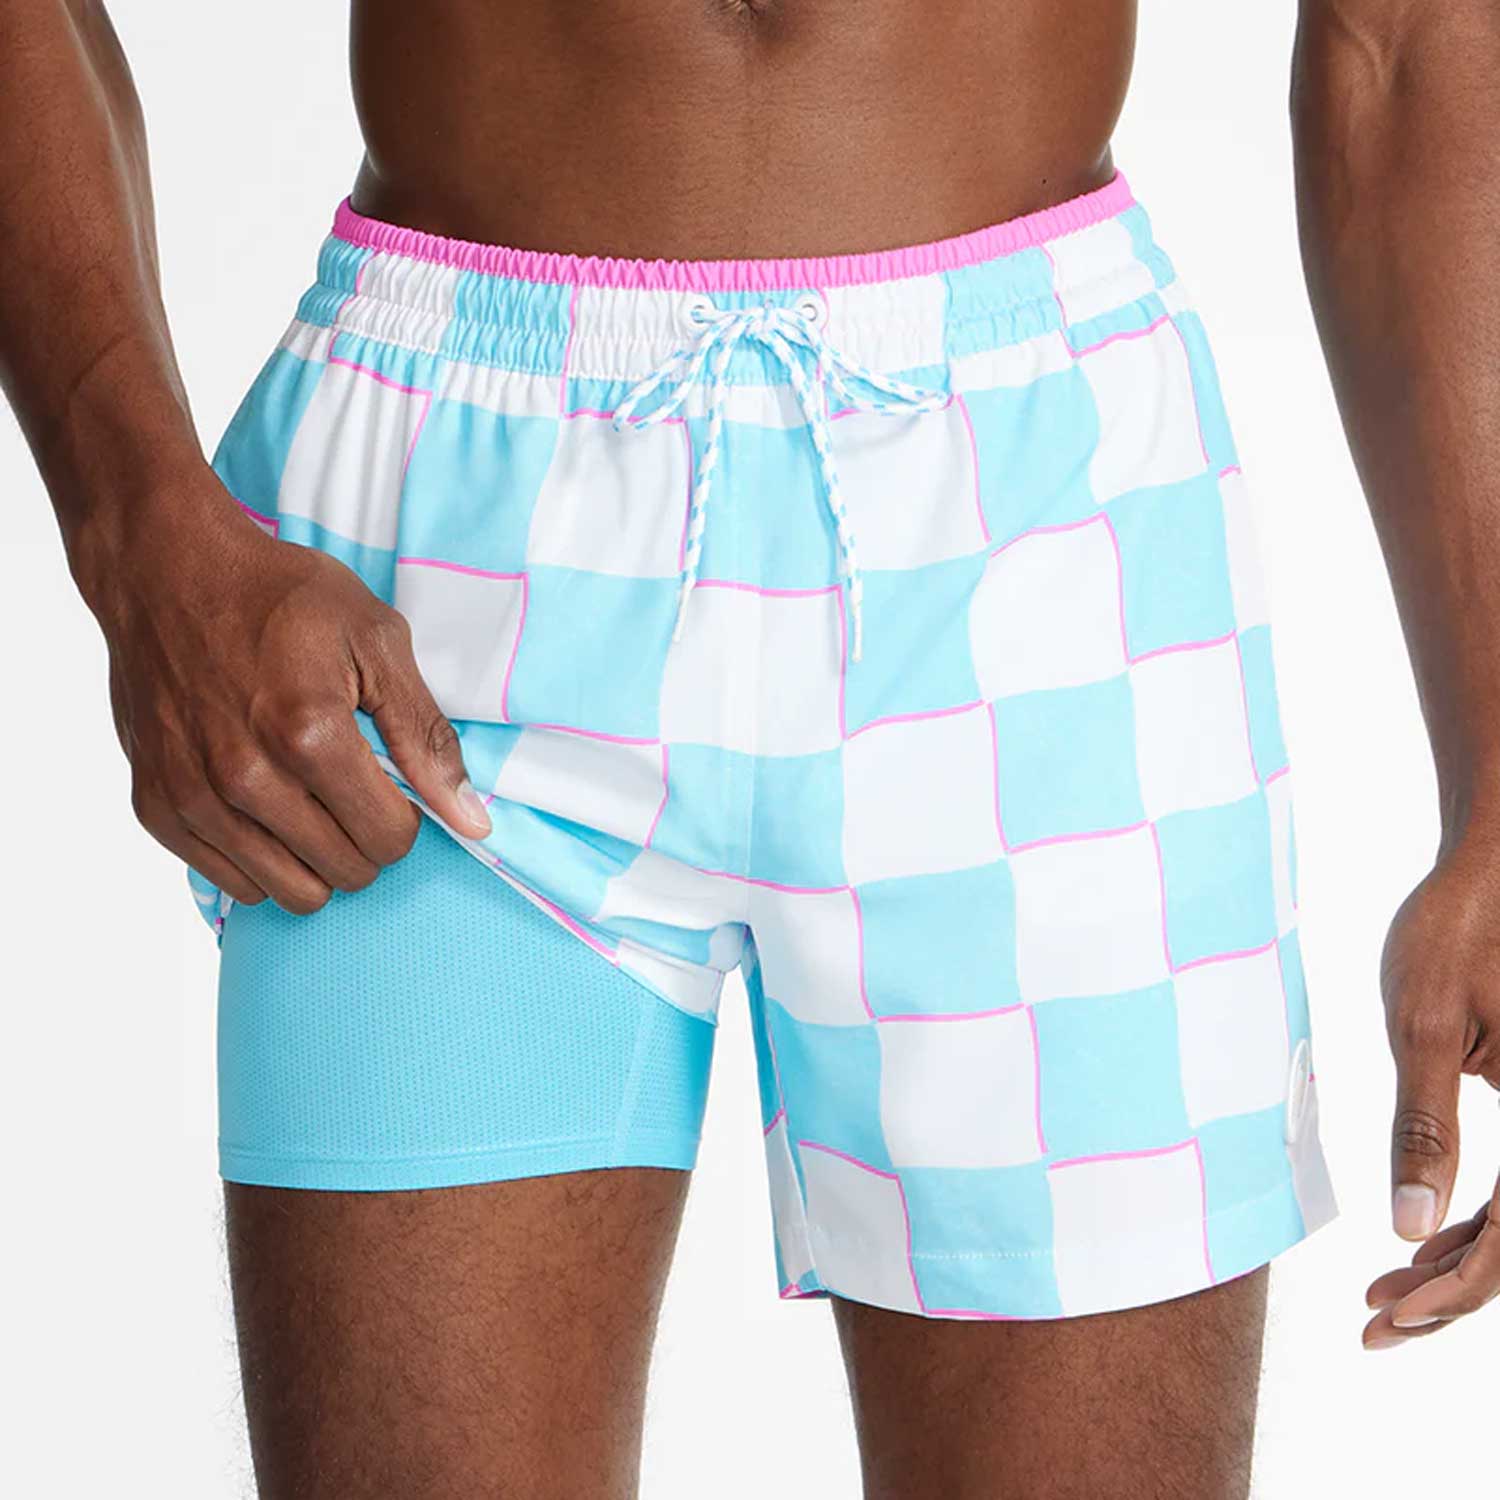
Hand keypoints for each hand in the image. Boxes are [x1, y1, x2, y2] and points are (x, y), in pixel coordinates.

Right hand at [81, 470, 490, 913]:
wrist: (166, 569)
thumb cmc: (280, 597)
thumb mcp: (376, 642)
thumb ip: (426, 736)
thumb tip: (472, 821)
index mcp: (309, 735)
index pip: (389, 839)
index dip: (407, 819)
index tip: (393, 785)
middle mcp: (245, 778)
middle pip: (346, 871)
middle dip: (366, 840)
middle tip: (355, 792)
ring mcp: (194, 797)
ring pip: (291, 893)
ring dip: (318, 860)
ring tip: (315, 805)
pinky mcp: (156, 806)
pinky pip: (233, 883)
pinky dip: (262, 860)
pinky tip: (268, 811)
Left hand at [1363, 836, 1499, 1348]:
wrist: (1495, 870)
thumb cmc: (1459, 931)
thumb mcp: (1429, 1025)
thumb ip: (1425, 1125)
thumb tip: (1411, 1226)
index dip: (1458, 1288)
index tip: (1392, 1314)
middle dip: (1454, 1293)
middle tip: (1376, 1323)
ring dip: (1463, 1266)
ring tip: (1387, 1296)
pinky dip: (1476, 1222)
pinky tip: (1422, 1239)